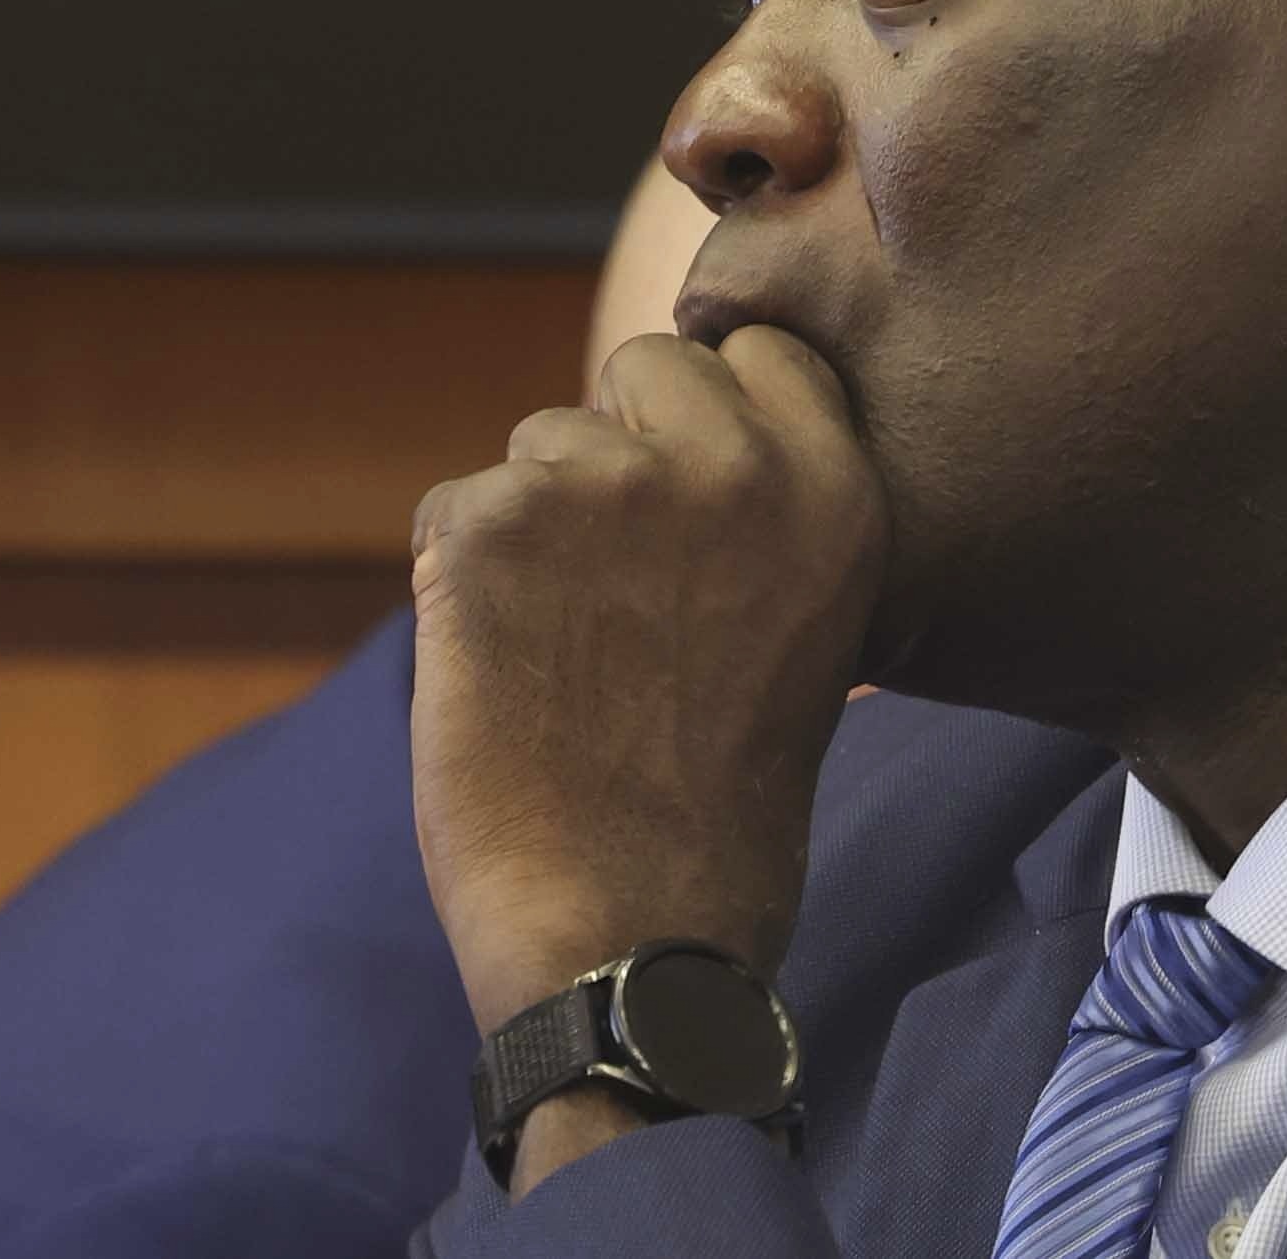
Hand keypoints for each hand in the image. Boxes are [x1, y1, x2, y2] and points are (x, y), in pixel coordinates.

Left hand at [410, 326, 887, 1041]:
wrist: (629, 936)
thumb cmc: (718, 808)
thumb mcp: (805, 631)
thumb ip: (763, 516)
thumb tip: (674, 428)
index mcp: (834, 492)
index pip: (761, 350)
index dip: (710, 409)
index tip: (689, 476)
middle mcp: (731, 467)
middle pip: (644, 365)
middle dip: (617, 446)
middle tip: (616, 580)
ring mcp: (605, 487)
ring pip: (538, 443)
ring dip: (535, 525)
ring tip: (568, 655)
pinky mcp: (490, 526)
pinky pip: (453, 507)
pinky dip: (458, 580)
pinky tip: (502, 673)